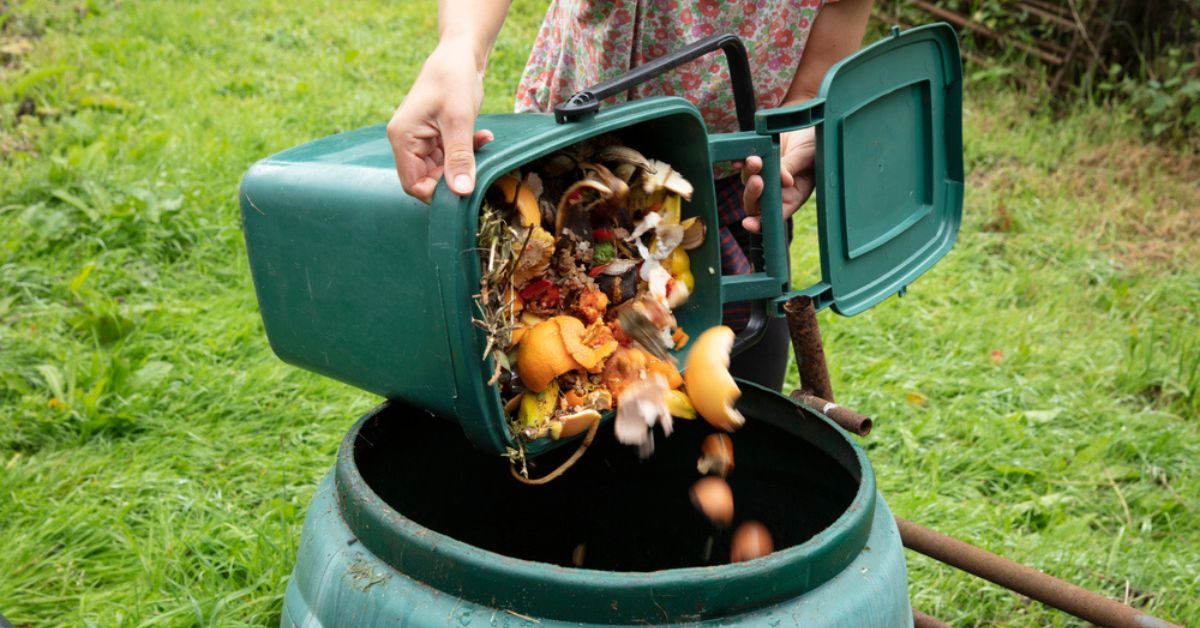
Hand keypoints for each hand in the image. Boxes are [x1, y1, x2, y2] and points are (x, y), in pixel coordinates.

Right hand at [386, 39, 493, 202]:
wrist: (460, 54)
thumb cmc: (454, 79)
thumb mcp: (459, 120)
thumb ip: (459, 157)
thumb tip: (461, 192)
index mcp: (403, 138)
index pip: (413, 184)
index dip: (437, 193)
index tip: (464, 189)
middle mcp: (406, 141)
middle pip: (427, 179)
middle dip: (454, 176)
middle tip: (479, 167)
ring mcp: (421, 139)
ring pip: (442, 168)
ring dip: (464, 162)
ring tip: (482, 142)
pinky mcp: (435, 135)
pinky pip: (450, 155)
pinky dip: (468, 151)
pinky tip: (484, 137)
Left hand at [739, 127, 815, 232]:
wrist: (807, 123)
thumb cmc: (816, 143)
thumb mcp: (808, 156)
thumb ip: (793, 167)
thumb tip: (783, 180)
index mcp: (794, 196)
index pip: (775, 216)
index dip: (760, 223)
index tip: (748, 223)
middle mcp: (777, 189)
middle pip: (756, 202)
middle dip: (754, 194)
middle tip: (758, 180)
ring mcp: (765, 174)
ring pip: (748, 182)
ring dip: (749, 174)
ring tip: (755, 160)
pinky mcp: (756, 159)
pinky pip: (742, 165)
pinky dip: (739, 163)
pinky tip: (738, 159)